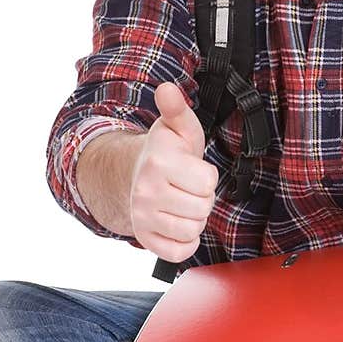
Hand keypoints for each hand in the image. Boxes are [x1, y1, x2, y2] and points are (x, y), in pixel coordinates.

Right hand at [129, 81, 218, 261]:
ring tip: (182, 202)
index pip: (208, 181)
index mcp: (158, 162)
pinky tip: (178, 222)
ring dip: (194, 219)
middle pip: (203, 208)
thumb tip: (168, 89)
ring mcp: (143, 217)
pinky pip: (180, 251)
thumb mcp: (177, 128)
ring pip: (192, 230)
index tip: (193, 169)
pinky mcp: (144, 239)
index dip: (207, 176)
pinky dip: (185, 241)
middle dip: (202, 197)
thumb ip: (177, 109)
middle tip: (188, 187)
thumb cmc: (166, 153)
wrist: (134, 175)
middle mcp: (146, 191)